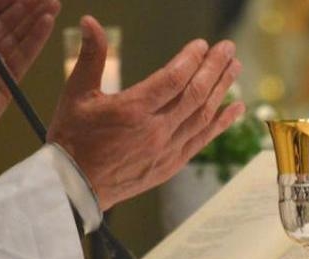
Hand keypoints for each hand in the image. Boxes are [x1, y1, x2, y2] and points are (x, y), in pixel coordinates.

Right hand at [48, 16, 243, 210]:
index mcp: (132, 110)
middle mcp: (155, 130)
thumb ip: (90, 56)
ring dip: (222, 90)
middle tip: (229, 48)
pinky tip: (236, 108)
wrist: (74, 187)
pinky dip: (222, 123)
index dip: (191, 59)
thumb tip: (88, 21)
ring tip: (235, 68)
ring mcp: (167, 149)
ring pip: (203, 115)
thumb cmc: (72, 139)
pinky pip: (203, 140)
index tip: (203, 44)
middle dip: (214, 68)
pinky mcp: (171, 164)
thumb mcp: (76, 94)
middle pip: (195, 94)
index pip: (173, 79)